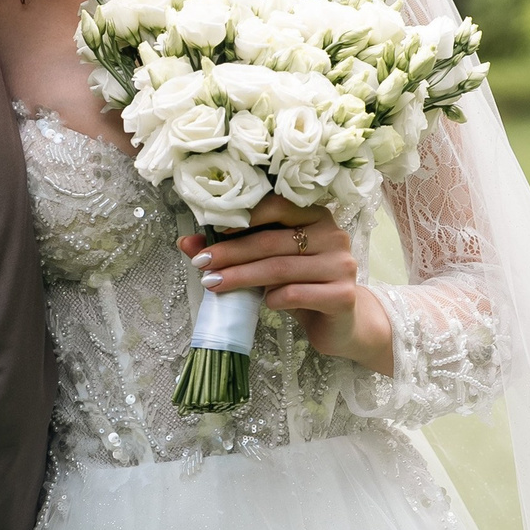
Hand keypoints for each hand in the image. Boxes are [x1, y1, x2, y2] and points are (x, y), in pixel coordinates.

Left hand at [177, 195, 394, 372]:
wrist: (341, 323)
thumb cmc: (301, 286)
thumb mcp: (268, 265)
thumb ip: (234, 249)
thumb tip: (186, 242)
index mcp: (315, 216)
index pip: (276, 206)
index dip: (243, 217)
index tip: (211, 230)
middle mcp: (333, 234)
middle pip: (271, 241)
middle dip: (231, 253)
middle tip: (201, 264)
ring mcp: (342, 265)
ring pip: (281, 268)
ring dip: (241, 277)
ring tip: (213, 284)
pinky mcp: (343, 295)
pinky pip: (298, 293)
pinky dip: (274, 298)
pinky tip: (263, 304)